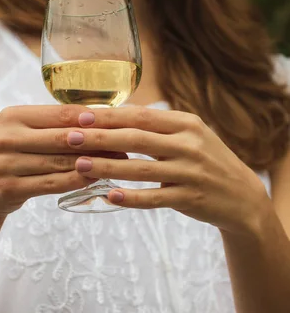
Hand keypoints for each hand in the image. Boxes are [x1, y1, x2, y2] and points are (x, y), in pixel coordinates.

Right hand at [0, 105, 125, 216]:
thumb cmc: (9, 155)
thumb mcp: (21, 132)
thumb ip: (50, 125)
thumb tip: (98, 117)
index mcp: (12, 116)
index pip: (57, 113)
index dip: (88, 117)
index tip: (115, 120)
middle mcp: (6, 137)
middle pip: (60, 137)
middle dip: (94, 141)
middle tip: (123, 143)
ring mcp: (5, 164)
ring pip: (58, 162)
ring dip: (90, 162)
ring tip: (115, 161)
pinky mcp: (8, 188)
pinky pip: (50, 184)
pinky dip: (75, 181)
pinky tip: (94, 179)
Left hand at [69, 106, 268, 234]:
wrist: (242, 196)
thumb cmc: (205, 159)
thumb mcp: (189, 134)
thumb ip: (157, 125)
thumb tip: (113, 114)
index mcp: (185, 123)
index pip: (141, 115)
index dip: (109, 116)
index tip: (81, 116)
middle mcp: (188, 144)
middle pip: (136, 138)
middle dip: (100, 137)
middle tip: (70, 137)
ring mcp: (190, 172)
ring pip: (140, 168)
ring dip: (106, 166)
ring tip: (79, 164)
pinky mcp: (189, 198)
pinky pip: (154, 198)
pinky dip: (131, 197)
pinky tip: (109, 195)